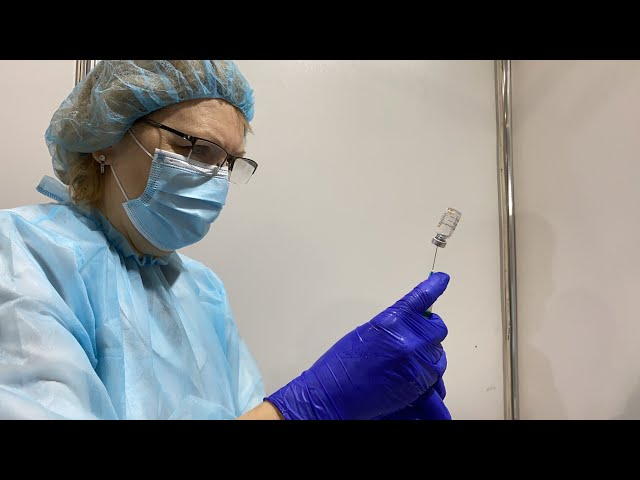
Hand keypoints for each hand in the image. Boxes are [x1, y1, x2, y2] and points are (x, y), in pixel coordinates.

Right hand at [266, 272, 450, 419]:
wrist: (335, 395)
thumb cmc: (343, 365)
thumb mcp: (367, 333)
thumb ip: (394, 326)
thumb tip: (410, 327)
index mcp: (393, 320)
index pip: (421, 297)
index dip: (434, 286)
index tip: (441, 279)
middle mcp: (410, 340)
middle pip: (437, 329)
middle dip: (428, 331)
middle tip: (415, 338)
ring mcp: (417, 363)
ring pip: (439, 354)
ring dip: (428, 354)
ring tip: (406, 362)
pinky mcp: (420, 384)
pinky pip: (435, 375)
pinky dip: (427, 374)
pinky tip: (411, 374)